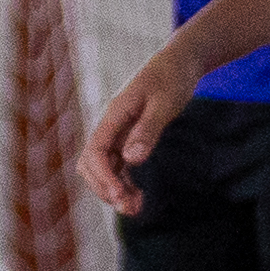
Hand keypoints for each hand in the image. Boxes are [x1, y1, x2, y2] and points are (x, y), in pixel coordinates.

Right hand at [78, 48, 205, 213]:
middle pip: (90, 164)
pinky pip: (118, 166)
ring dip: (114, 190)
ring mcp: (118, 133)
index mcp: (113, 115)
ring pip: (103, 168)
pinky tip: (139, 197)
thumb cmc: (172, 77)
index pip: (94, 152)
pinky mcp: (129, 138)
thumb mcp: (164, 103)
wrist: (179, 62)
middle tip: (129, 207)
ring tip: (136, 208)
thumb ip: (148, 130)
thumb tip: (131, 160)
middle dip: (104, 188)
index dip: (103, 177)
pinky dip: (124, 183)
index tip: (120, 196)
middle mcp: (110, 126)